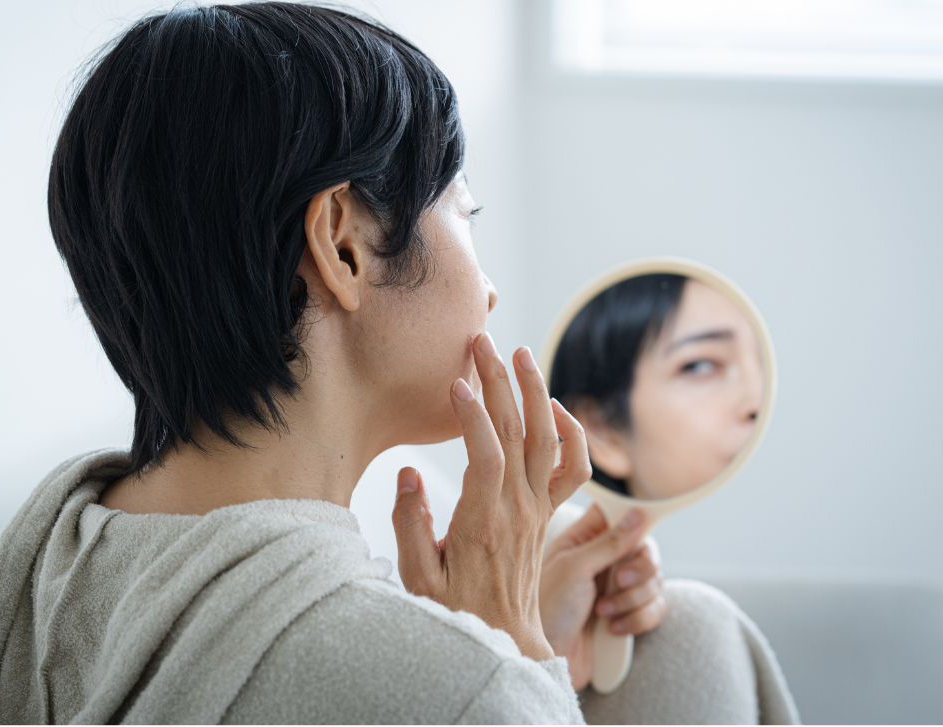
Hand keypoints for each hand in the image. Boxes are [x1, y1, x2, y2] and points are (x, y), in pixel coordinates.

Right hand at [392, 333, 590, 660]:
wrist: (503, 642)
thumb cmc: (454, 612)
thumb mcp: (417, 577)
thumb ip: (410, 523)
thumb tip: (409, 473)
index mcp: (483, 522)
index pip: (487, 454)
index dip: (473, 414)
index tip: (455, 382)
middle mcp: (518, 510)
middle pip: (518, 432)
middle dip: (501, 381)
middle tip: (483, 340)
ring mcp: (539, 510)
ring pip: (548, 439)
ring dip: (536, 392)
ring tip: (521, 354)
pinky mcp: (549, 514)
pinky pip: (574, 468)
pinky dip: (572, 434)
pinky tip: (553, 407)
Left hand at [539, 504, 665, 688]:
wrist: (544, 659)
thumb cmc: (547, 609)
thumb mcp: (574, 569)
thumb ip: (608, 543)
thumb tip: (638, 514)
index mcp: (586, 538)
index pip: (621, 514)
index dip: (635, 520)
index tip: (636, 536)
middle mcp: (605, 559)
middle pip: (647, 548)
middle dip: (639, 569)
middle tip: (617, 581)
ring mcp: (618, 587)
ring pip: (656, 580)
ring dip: (632, 599)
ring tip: (602, 611)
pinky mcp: (629, 613)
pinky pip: (656, 608)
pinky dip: (637, 620)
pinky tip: (610, 628)